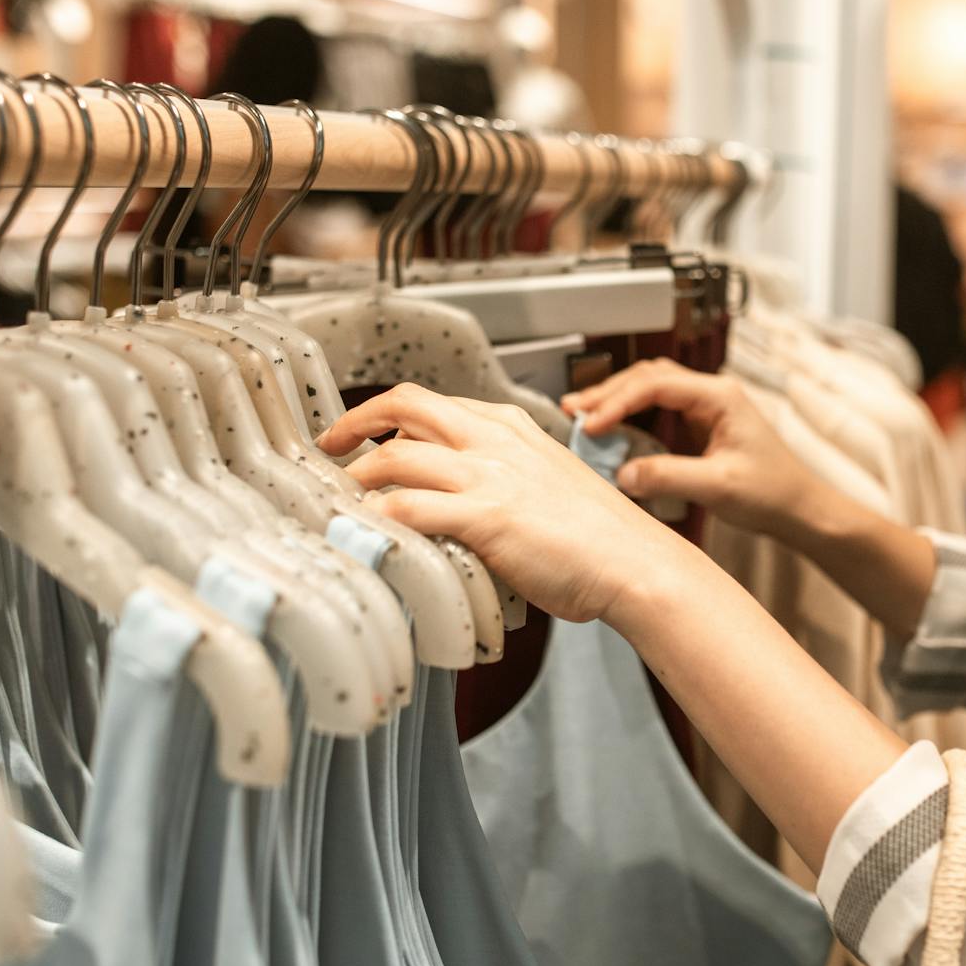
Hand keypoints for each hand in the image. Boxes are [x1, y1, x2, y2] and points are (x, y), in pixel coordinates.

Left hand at [316, 384, 704, 624]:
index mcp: (510, 428)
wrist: (635, 562)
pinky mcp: (486, 517)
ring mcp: (489, 476)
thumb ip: (504, 479)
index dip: (387, 414)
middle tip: (330, 446)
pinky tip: (365, 530)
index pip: (434, 403)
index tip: (365, 433)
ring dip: (358, 477)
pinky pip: (411, 507)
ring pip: (396, 455)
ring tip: (341, 500)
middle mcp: (495, 441)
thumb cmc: (599, 536)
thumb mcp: (548, 483)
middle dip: (355, 421)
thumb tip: (463, 498)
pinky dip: (378, 517)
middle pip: (405, 405)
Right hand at [562, 359, 822, 541]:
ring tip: (582, 416)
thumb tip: (623, 474)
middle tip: (573, 411)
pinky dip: (630, 418)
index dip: (618, 401)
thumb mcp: (718, 486)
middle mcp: (711, 395)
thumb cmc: (774, 492)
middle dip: (608, 393)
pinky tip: (610, 430)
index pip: (656, 385)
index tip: (591, 423)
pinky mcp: (699, 427)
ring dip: (616, 401)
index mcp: (719, 397)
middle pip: (648, 378)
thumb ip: (668, 477)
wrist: (800, 509)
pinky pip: (657, 411)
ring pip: (650, 390)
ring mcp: (705, 408)